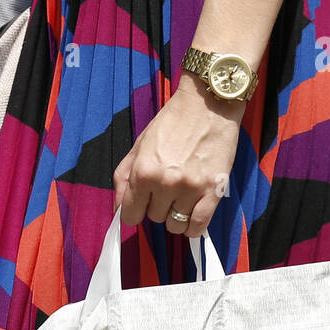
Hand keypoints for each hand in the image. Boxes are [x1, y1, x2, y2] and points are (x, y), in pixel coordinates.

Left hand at [113, 71, 243, 238]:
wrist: (208, 103)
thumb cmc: (173, 122)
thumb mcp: (139, 145)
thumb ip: (123, 178)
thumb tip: (118, 210)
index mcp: (143, 171)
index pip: (130, 216)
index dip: (136, 211)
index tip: (143, 204)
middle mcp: (165, 182)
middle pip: (154, 219)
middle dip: (159, 206)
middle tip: (168, 187)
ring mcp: (190, 188)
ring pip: (175, 226)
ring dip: (177, 215)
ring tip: (183, 195)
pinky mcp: (212, 191)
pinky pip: (198, 227)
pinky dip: (194, 226)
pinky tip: (193, 213)